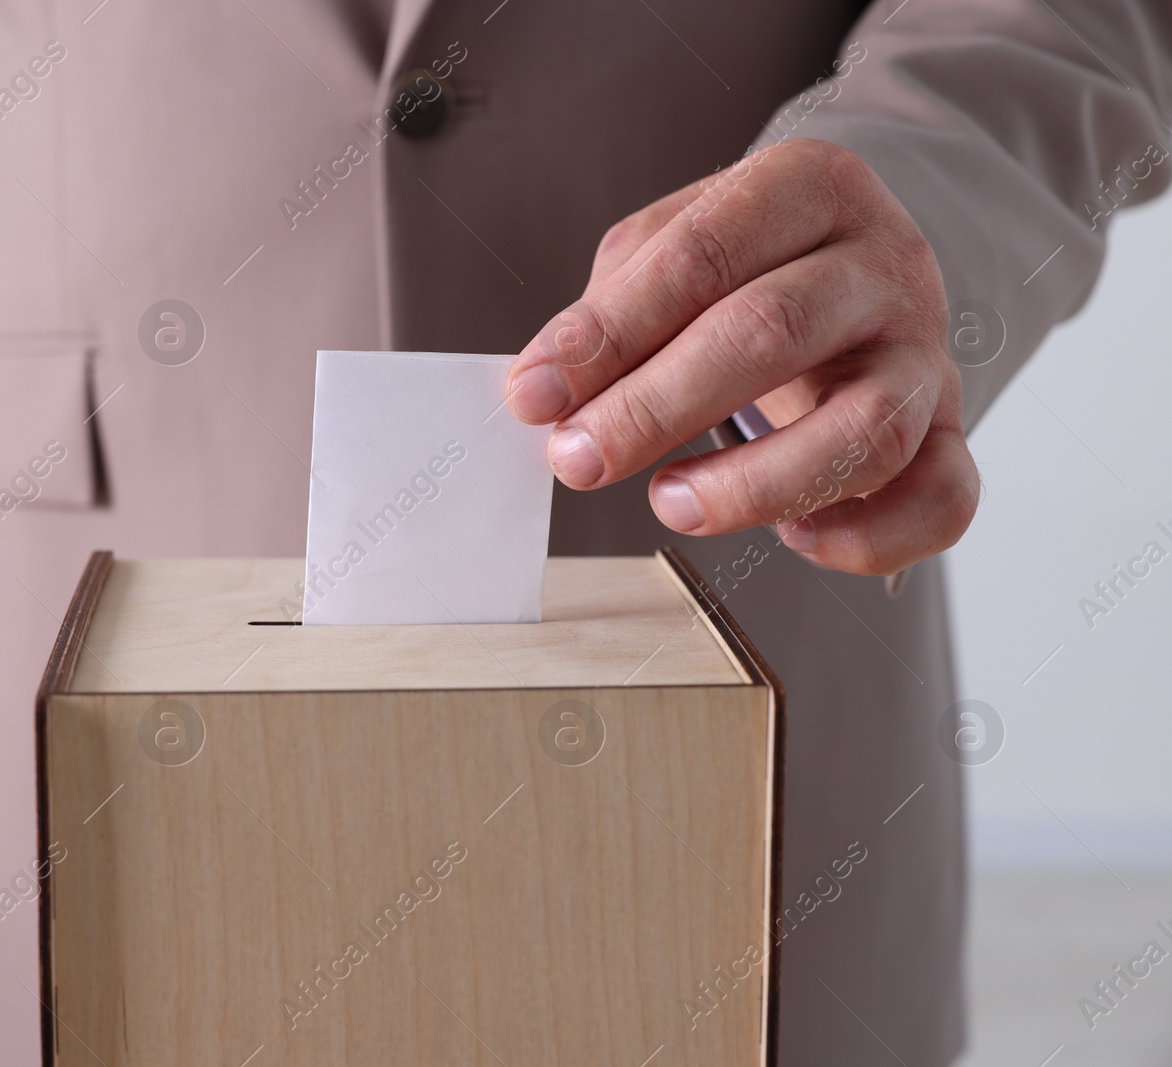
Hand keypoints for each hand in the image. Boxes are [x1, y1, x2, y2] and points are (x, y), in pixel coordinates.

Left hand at [506, 138, 978, 575]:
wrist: (863, 266)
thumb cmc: (750, 263)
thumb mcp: (674, 243)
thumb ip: (612, 306)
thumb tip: (545, 388)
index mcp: (809, 188)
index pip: (701, 258)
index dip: (609, 333)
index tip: (534, 395)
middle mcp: (883, 265)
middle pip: (772, 332)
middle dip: (655, 407)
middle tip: (576, 459)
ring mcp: (926, 353)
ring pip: (867, 429)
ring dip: (754, 483)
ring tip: (669, 504)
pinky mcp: (949, 432)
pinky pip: (941, 499)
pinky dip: (867, 536)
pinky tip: (792, 540)